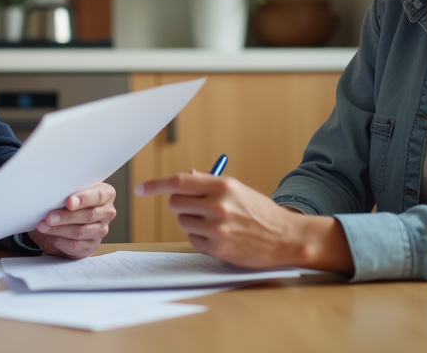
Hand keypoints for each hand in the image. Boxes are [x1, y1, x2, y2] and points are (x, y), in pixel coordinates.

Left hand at [26, 182, 115, 257]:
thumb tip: (53, 191)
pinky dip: (60, 241)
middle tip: (50, 216)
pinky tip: (50, 236)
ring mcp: (100, 230)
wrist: (73, 220)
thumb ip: (70, 190)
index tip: (69, 202)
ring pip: (80, 231)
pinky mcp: (91, 245)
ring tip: (44, 226)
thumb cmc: (74, 200)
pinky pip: (75, 245)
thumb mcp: (75, 190)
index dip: (83, 199)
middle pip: (88, 215)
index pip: (98, 196)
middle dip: (66, 216)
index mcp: (106, 194)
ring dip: (59, 229)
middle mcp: (107, 212)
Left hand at [135, 172, 352, 272]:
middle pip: (175, 202)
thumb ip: (208, 183)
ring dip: (192, 221)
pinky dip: (200, 238)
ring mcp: (217, 229)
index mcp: (223, 186)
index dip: (155, 184)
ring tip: (215, 223)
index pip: (179, 181)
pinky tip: (220, 237)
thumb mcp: (237, 190)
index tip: (140, 188)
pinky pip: (193, 239)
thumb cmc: (260, 211)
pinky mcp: (218, 248)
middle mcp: (218, 205)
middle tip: (198, 206)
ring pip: (182, 222)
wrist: (285, 237)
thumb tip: (184, 177)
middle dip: (182, 204)